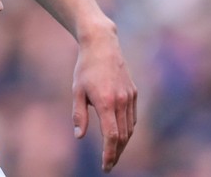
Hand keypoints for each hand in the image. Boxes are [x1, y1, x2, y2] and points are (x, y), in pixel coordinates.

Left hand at [72, 25, 137, 171]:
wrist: (102, 45)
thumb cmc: (86, 68)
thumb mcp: (77, 91)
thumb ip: (79, 115)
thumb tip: (80, 137)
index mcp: (106, 102)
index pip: (112, 136)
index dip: (109, 154)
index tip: (105, 166)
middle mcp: (121, 101)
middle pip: (123, 136)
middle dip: (116, 153)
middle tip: (108, 165)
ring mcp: (130, 97)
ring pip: (130, 128)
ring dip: (123, 144)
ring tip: (113, 153)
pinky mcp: (133, 92)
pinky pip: (132, 117)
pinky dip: (127, 129)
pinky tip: (120, 134)